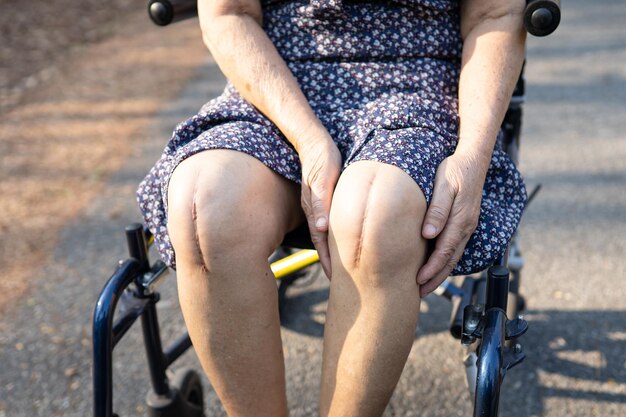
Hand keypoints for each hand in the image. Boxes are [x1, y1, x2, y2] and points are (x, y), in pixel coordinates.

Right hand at [299, 136, 341, 278]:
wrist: (314, 141)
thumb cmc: (322, 158)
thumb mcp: (323, 179)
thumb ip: (321, 202)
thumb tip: (321, 229)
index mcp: (314, 210)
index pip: (321, 243)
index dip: (329, 261)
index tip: (337, 280)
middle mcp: (315, 212)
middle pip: (323, 243)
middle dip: (331, 263)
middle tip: (343, 282)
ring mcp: (318, 206)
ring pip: (326, 235)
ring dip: (334, 251)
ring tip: (346, 268)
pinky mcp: (324, 199)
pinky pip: (330, 223)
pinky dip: (336, 236)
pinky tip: (345, 240)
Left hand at [416, 152, 487, 296]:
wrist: (472, 160)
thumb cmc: (454, 170)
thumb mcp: (444, 186)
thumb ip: (437, 210)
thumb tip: (429, 234)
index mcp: (461, 219)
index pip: (445, 251)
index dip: (432, 268)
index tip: (418, 281)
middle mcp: (466, 226)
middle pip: (451, 259)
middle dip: (436, 278)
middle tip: (420, 292)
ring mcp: (467, 225)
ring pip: (454, 255)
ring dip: (440, 272)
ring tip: (425, 285)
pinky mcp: (464, 223)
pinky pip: (455, 247)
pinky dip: (445, 261)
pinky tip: (435, 266)